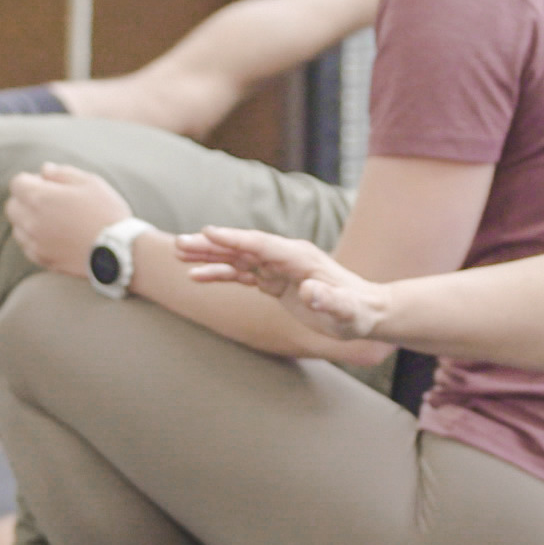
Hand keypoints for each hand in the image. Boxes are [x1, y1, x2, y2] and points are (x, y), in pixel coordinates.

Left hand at [5, 163, 131, 277]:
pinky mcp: (43, 260)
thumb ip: (62, 173)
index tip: (47, 183)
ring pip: (17, 228)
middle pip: (12, 206)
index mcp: (40, 198)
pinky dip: (35, 240)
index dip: (31, 180)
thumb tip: (44, 170)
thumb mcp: (90, 182)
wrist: (119, 250)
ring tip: (53, 220)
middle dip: (25, 200)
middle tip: (49, 201)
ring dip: (28, 221)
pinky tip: (54, 237)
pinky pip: (28, 247)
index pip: (17, 183)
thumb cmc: (106, 212)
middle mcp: (31, 221)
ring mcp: (35, 243)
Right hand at [178, 227, 386, 339]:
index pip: (262, 245)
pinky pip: (241, 274)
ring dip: (209, 255)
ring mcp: (278, 267)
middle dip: (212, 244)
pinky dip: (219, 273)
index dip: (235, 239)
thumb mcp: (346, 311)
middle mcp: (286, 257)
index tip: (207, 232)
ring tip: (178, 254)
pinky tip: (196, 276)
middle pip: (243, 247)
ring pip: (237, 258)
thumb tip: (310, 291)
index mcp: (300, 258)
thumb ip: (329, 300)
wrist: (365, 311)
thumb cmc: (357, 313)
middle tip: (179, 243)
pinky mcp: (274, 280)